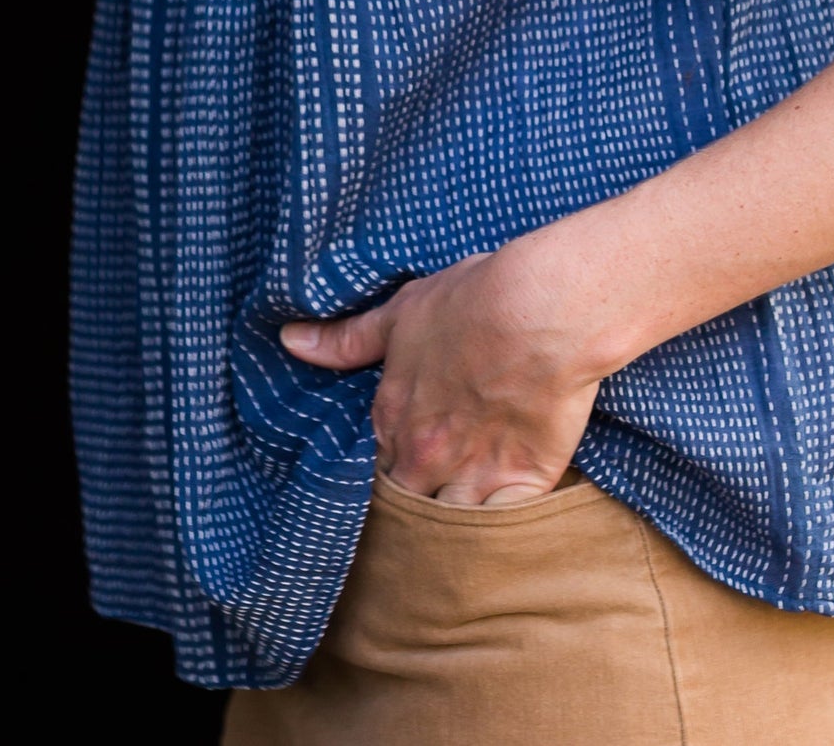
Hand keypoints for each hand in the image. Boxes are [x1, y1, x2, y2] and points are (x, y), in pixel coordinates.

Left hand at [280, 244, 603, 506]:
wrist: (544, 306)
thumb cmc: (476, 298)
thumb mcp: (403, 311)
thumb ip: (347, 339)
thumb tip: (289, 341)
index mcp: (391, 417)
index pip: (371, 471)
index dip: (385, 473)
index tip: (398, 471)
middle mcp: (423, 455)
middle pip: (404, 508)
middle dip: (410, 513)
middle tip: (422, 511)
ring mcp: (471, 474)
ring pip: (445, 530)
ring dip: (448, 533)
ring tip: (456, 534)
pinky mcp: (522, 483)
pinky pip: (498, 531)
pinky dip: (497, 534)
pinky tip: (498, 532)